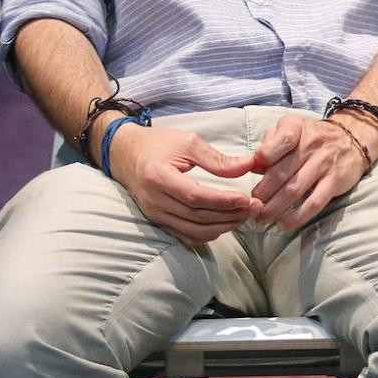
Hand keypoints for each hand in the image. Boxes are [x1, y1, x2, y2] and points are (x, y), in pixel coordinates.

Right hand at [105, 123, 259, 246]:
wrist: (124, 153)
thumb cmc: (157, 144)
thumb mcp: (187, 142)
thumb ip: (218, 159)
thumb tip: (249, 166)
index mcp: (158, 177)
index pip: (195, 196)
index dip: (223, 201)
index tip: (246, 199)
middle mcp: (154, 200)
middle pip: (196, 217)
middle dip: (229, 216)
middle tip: (253, 209)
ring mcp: (154, 214)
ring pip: (192, 231)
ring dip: (221, 227)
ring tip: (243, 216)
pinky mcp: (157, 221)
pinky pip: (185, 235)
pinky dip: (207, 234)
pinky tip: (224, 224)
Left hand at [246, 114, 373, 232]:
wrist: (352, 139)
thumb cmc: (313, 137)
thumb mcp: (291, 129)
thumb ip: (270, 143)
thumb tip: (251, 165)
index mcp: (296, 128)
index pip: (280, 140)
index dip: (262, 157)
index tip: (250, 172)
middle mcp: (312, 144)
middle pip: (280, 173)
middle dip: (261, 195)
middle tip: (250, 208)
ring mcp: (324, 163)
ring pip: (293, 191)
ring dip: (274, 209)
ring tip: (262, 219)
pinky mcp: (335, 181)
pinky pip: (314, 203)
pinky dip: (296, 217)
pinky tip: (283, 224)